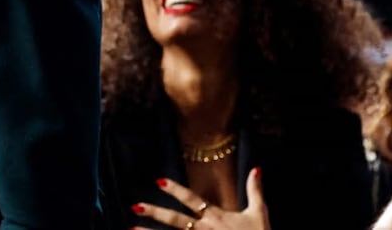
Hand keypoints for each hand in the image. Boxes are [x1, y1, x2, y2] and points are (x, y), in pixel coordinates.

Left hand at [132, 171, 269, 229]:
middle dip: (155, 213)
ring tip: (132, 228)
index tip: (157, 180)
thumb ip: (255, 190)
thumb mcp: (259, 213)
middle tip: (135, 207)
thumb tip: (256, 168)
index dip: (175, 190)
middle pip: (175, 221)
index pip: (192, 200)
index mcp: (216, 217)